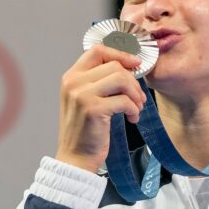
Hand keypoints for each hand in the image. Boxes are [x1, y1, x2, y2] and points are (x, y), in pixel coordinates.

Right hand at [55, 44, 146, 172]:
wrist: (75, 158)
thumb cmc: (85, 130)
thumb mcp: (85, 99)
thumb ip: (98, 81)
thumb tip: (127, 65)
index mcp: (71, 77)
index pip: (97, 50)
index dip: (119, 54)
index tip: (135, 64)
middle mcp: (73, 82)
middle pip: (114, 65)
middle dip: (133, 81)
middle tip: (138, 98)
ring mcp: (81, 95)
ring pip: (121, 79)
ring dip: (135, 94)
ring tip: (136, 108)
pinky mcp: (93, 109)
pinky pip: (124, 100)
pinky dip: (134, 109)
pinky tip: (132, 119)